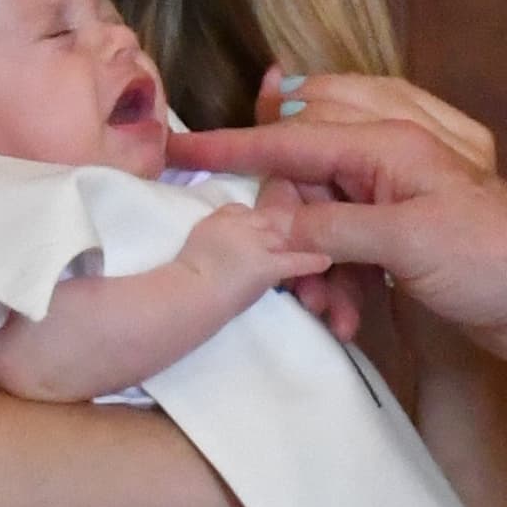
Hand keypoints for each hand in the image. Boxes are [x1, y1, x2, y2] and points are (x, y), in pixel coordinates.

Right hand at [177, 199, 333, 299]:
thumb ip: (213, 237)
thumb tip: (224, 247)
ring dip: (295, 244)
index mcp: (219, 218)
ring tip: (312, 245)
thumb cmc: (180, 280)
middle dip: (280, 230)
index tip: (260, 230)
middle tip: (295, 236)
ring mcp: (255, 242)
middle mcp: (240, 223)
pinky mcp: (266, 264)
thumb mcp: (194, 245)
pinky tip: (325, 261)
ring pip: (282, 238)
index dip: (256, 222)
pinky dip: (311, 261)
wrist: (186, 295)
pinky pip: (294, 261)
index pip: (243, 210)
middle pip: (269, 220)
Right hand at [242, 68, 492, 340]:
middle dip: (286, 236)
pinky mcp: (401, 233)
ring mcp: (394, 195)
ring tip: (331, 313)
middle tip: (294, 289)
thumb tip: (270, 225)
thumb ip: (329, 227)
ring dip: (314, 268)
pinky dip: (339, 279)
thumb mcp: (404, 242)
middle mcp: (386, 157)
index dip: (230, 146)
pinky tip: (349, 317)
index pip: (290, 137)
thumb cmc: (495, 259)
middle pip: (300, 180)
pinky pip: (345, 244)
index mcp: (388, 141)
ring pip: (320, 217)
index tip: (176, 147)